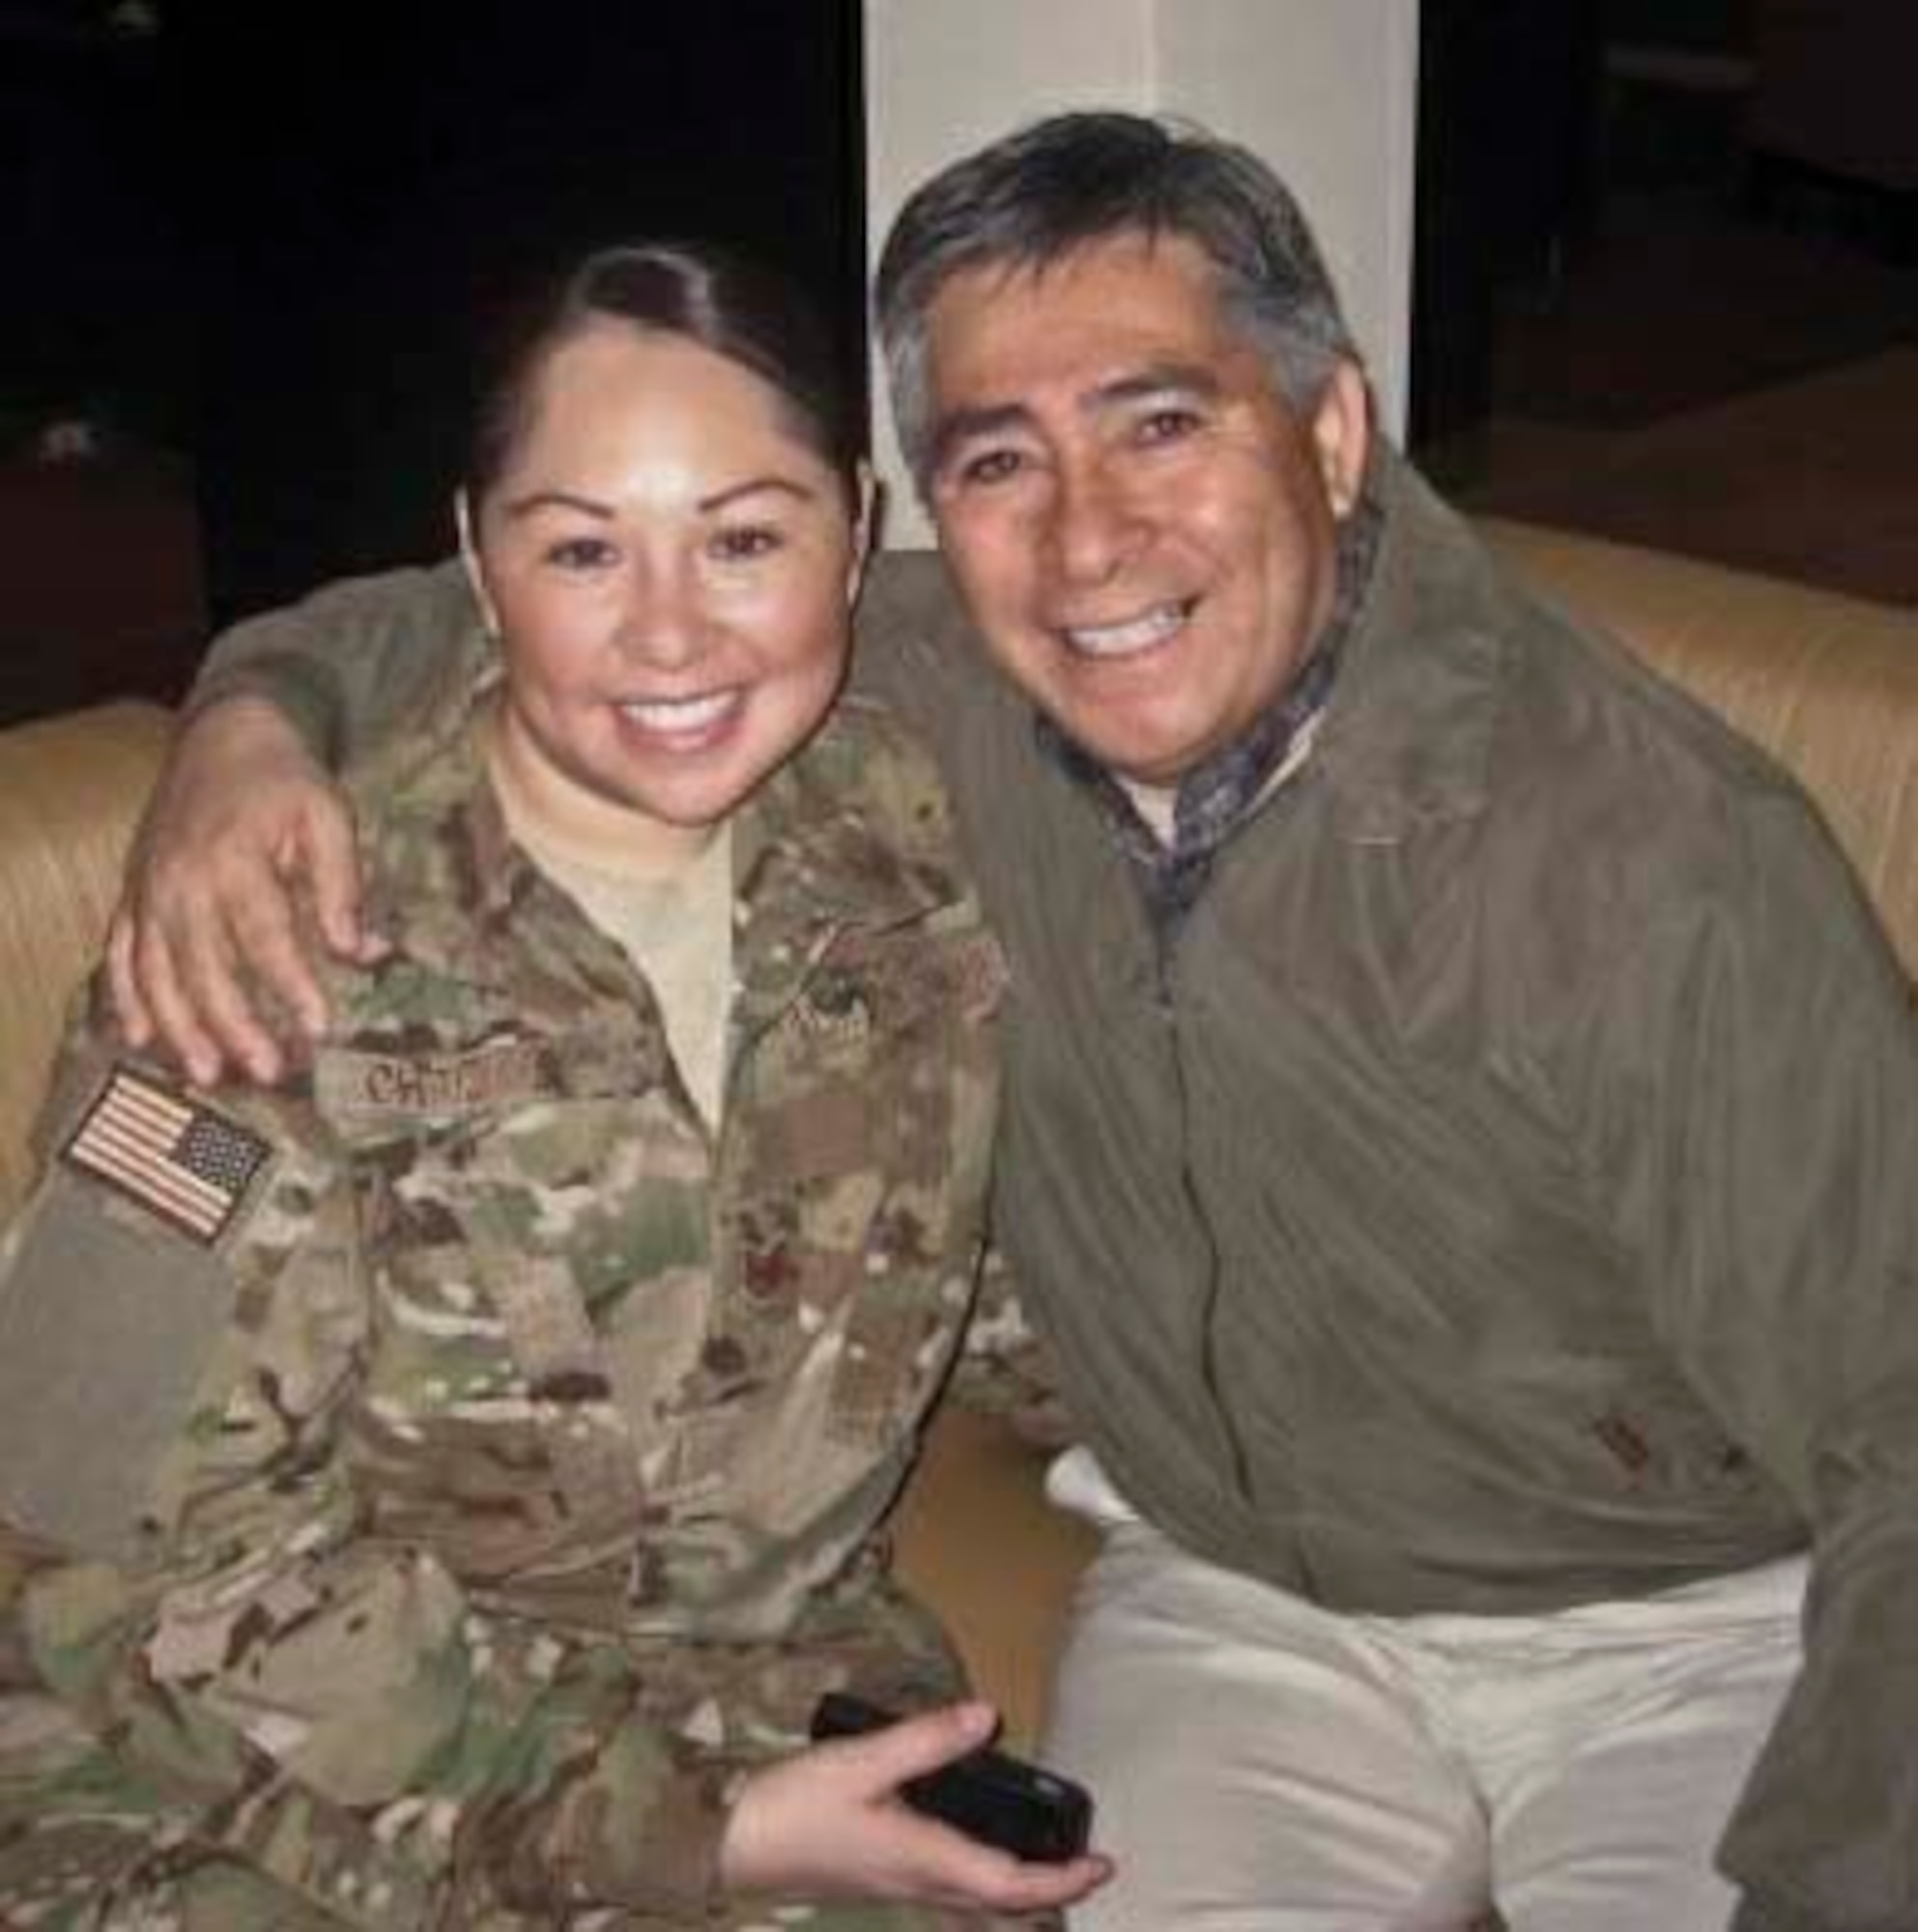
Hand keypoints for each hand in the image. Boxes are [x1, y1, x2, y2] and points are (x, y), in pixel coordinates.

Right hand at [106, 696, 383, 1085]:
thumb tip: (362, 951)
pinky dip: (124, 997)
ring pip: (155, 971)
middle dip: (234, 1025)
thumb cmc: (284, 779)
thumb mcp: (328, 814)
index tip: (319, 1028)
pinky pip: (119, 953)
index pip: (264, 936)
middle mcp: (182, 881)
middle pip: (204, 967)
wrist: (223, 733)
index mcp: (234, 860)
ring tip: (207, 1073)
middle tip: (266, 1071)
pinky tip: (138, 1038)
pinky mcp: (132, 893)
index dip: (291, 986)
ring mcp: (149, 890)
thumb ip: (342, 884)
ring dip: (179, 1027)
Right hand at [720, 1701, 1111, 1913]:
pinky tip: (973, 1846)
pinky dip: (981, 1877)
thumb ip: (926, 1739)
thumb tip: (988, 1717)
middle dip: (1047, 1892)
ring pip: (973, 1900)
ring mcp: (895, 1886)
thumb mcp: (861, 1761)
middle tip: (1085, 1865)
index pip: (1010, 1884)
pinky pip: (948, 1889)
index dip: (1061, 1881)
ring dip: (1016, 1887)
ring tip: (1044, 1857)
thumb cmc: (793, 1807)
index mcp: (924, 1860)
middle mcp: (917, 1883)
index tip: (1103, 1863)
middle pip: (999, 1903)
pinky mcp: (876, 1878)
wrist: (729, 1847)